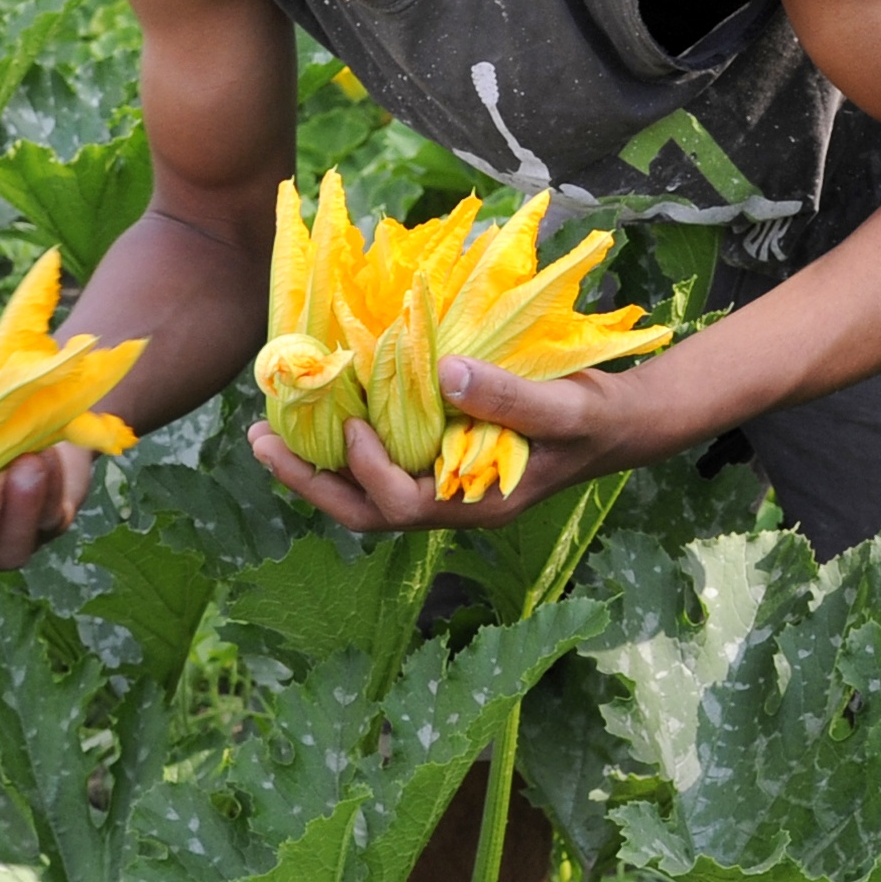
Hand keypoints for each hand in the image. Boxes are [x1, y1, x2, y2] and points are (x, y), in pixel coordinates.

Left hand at [250, 357, 645, 532]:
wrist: (621, 422)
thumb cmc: (594, 418)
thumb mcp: (560, 407)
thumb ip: (506, 395)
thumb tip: (444, 370)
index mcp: (473, 504)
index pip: (400, 505)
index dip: (366, 468)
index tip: (350, 421)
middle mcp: (449, 505)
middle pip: (364, 511)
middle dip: (308, 480)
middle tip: (259, 439)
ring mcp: (443, 488)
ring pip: (364, 494)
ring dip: (315, 467)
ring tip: (268, 433)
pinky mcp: (440, 463)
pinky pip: (380, 467)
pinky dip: (344, 448)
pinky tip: (323, 415)